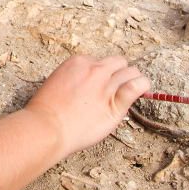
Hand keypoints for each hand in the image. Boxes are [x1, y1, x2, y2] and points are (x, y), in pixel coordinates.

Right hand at [24, 55, 148, 159]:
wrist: (48, 127)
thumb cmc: (47, 110)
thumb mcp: (57, 82)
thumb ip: (75, 78)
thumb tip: (88, 85)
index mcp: (78, 62)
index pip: (100, 61)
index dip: (102, 73)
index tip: (99, 84)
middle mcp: (95, 70)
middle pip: (119, 63)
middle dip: (119, 72)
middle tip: (116, 86)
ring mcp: (106, 86)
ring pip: (131, 72)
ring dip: (132, 79)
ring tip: (131, 89)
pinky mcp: (116, 103)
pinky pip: (136, 87)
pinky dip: (141, 86)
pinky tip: (141, 91)